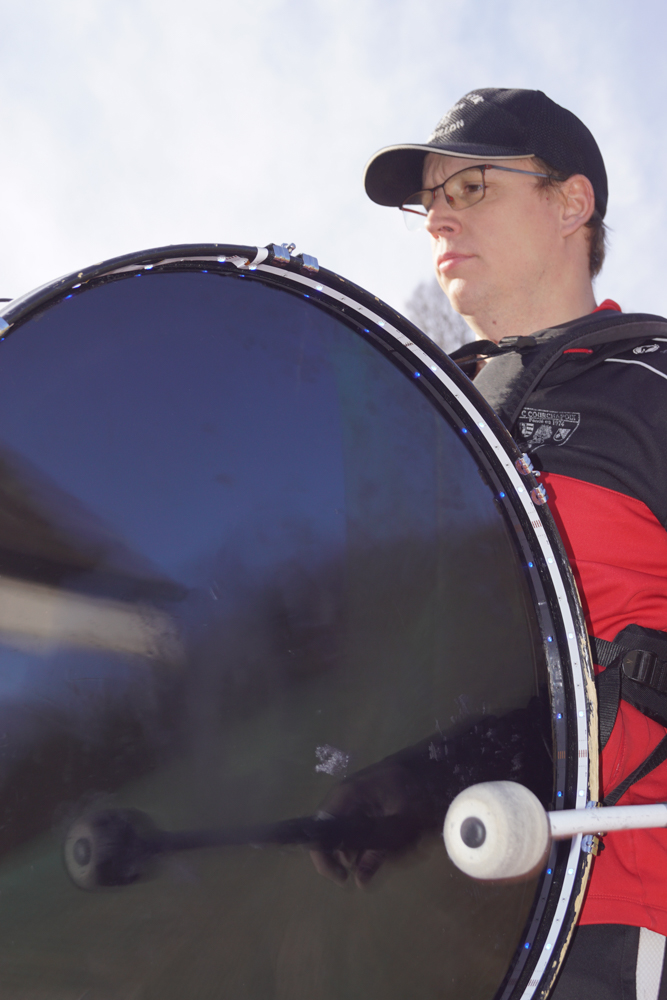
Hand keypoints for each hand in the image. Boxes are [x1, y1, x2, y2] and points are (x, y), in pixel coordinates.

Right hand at [309, 760, 440, 887]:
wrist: (433, 765)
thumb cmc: (416, 791)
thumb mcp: (399, 827)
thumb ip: (376, 854)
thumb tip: (359, 881)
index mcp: (345, 797)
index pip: (319, 831)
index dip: (323, 858)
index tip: (342, 878)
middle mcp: (343, 797)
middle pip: (328, 833)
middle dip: (343, 856)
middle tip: (362, 871)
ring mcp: (353, 798)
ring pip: (342, 831)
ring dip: (356, 849)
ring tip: (379, 854)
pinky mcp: (364, 801)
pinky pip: (355, 825)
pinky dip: (364, 839)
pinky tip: (383, 844)